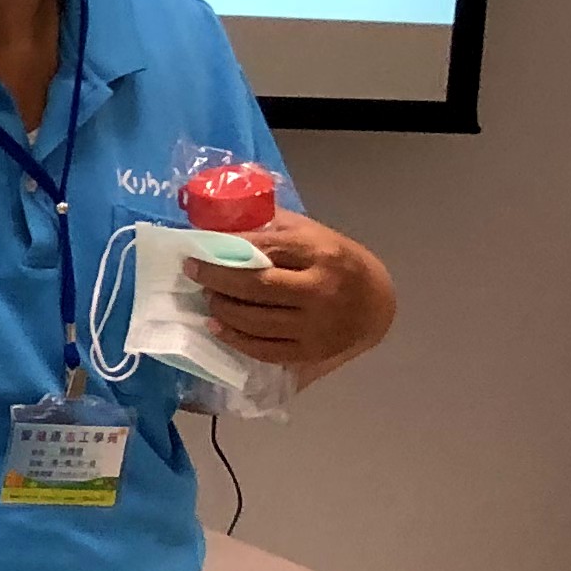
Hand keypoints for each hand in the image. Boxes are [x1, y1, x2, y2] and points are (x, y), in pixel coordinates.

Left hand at [189, 212, 395, 372]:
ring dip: (222, 309)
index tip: (196, 251)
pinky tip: (218, 326)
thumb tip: (220, 220)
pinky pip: (263, 349)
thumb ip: (272, 226)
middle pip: (256, 287)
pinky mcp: (311, 351)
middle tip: (195, 274)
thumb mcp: (312, 233)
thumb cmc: (337, 261)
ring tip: (209, 297)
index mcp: (321, 253)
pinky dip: (235, 338)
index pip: (265, 249)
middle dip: (217, 279)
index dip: (225, 251)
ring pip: (255, 320)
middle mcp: (320, 290)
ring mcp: (316, 325)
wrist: (376, 302)